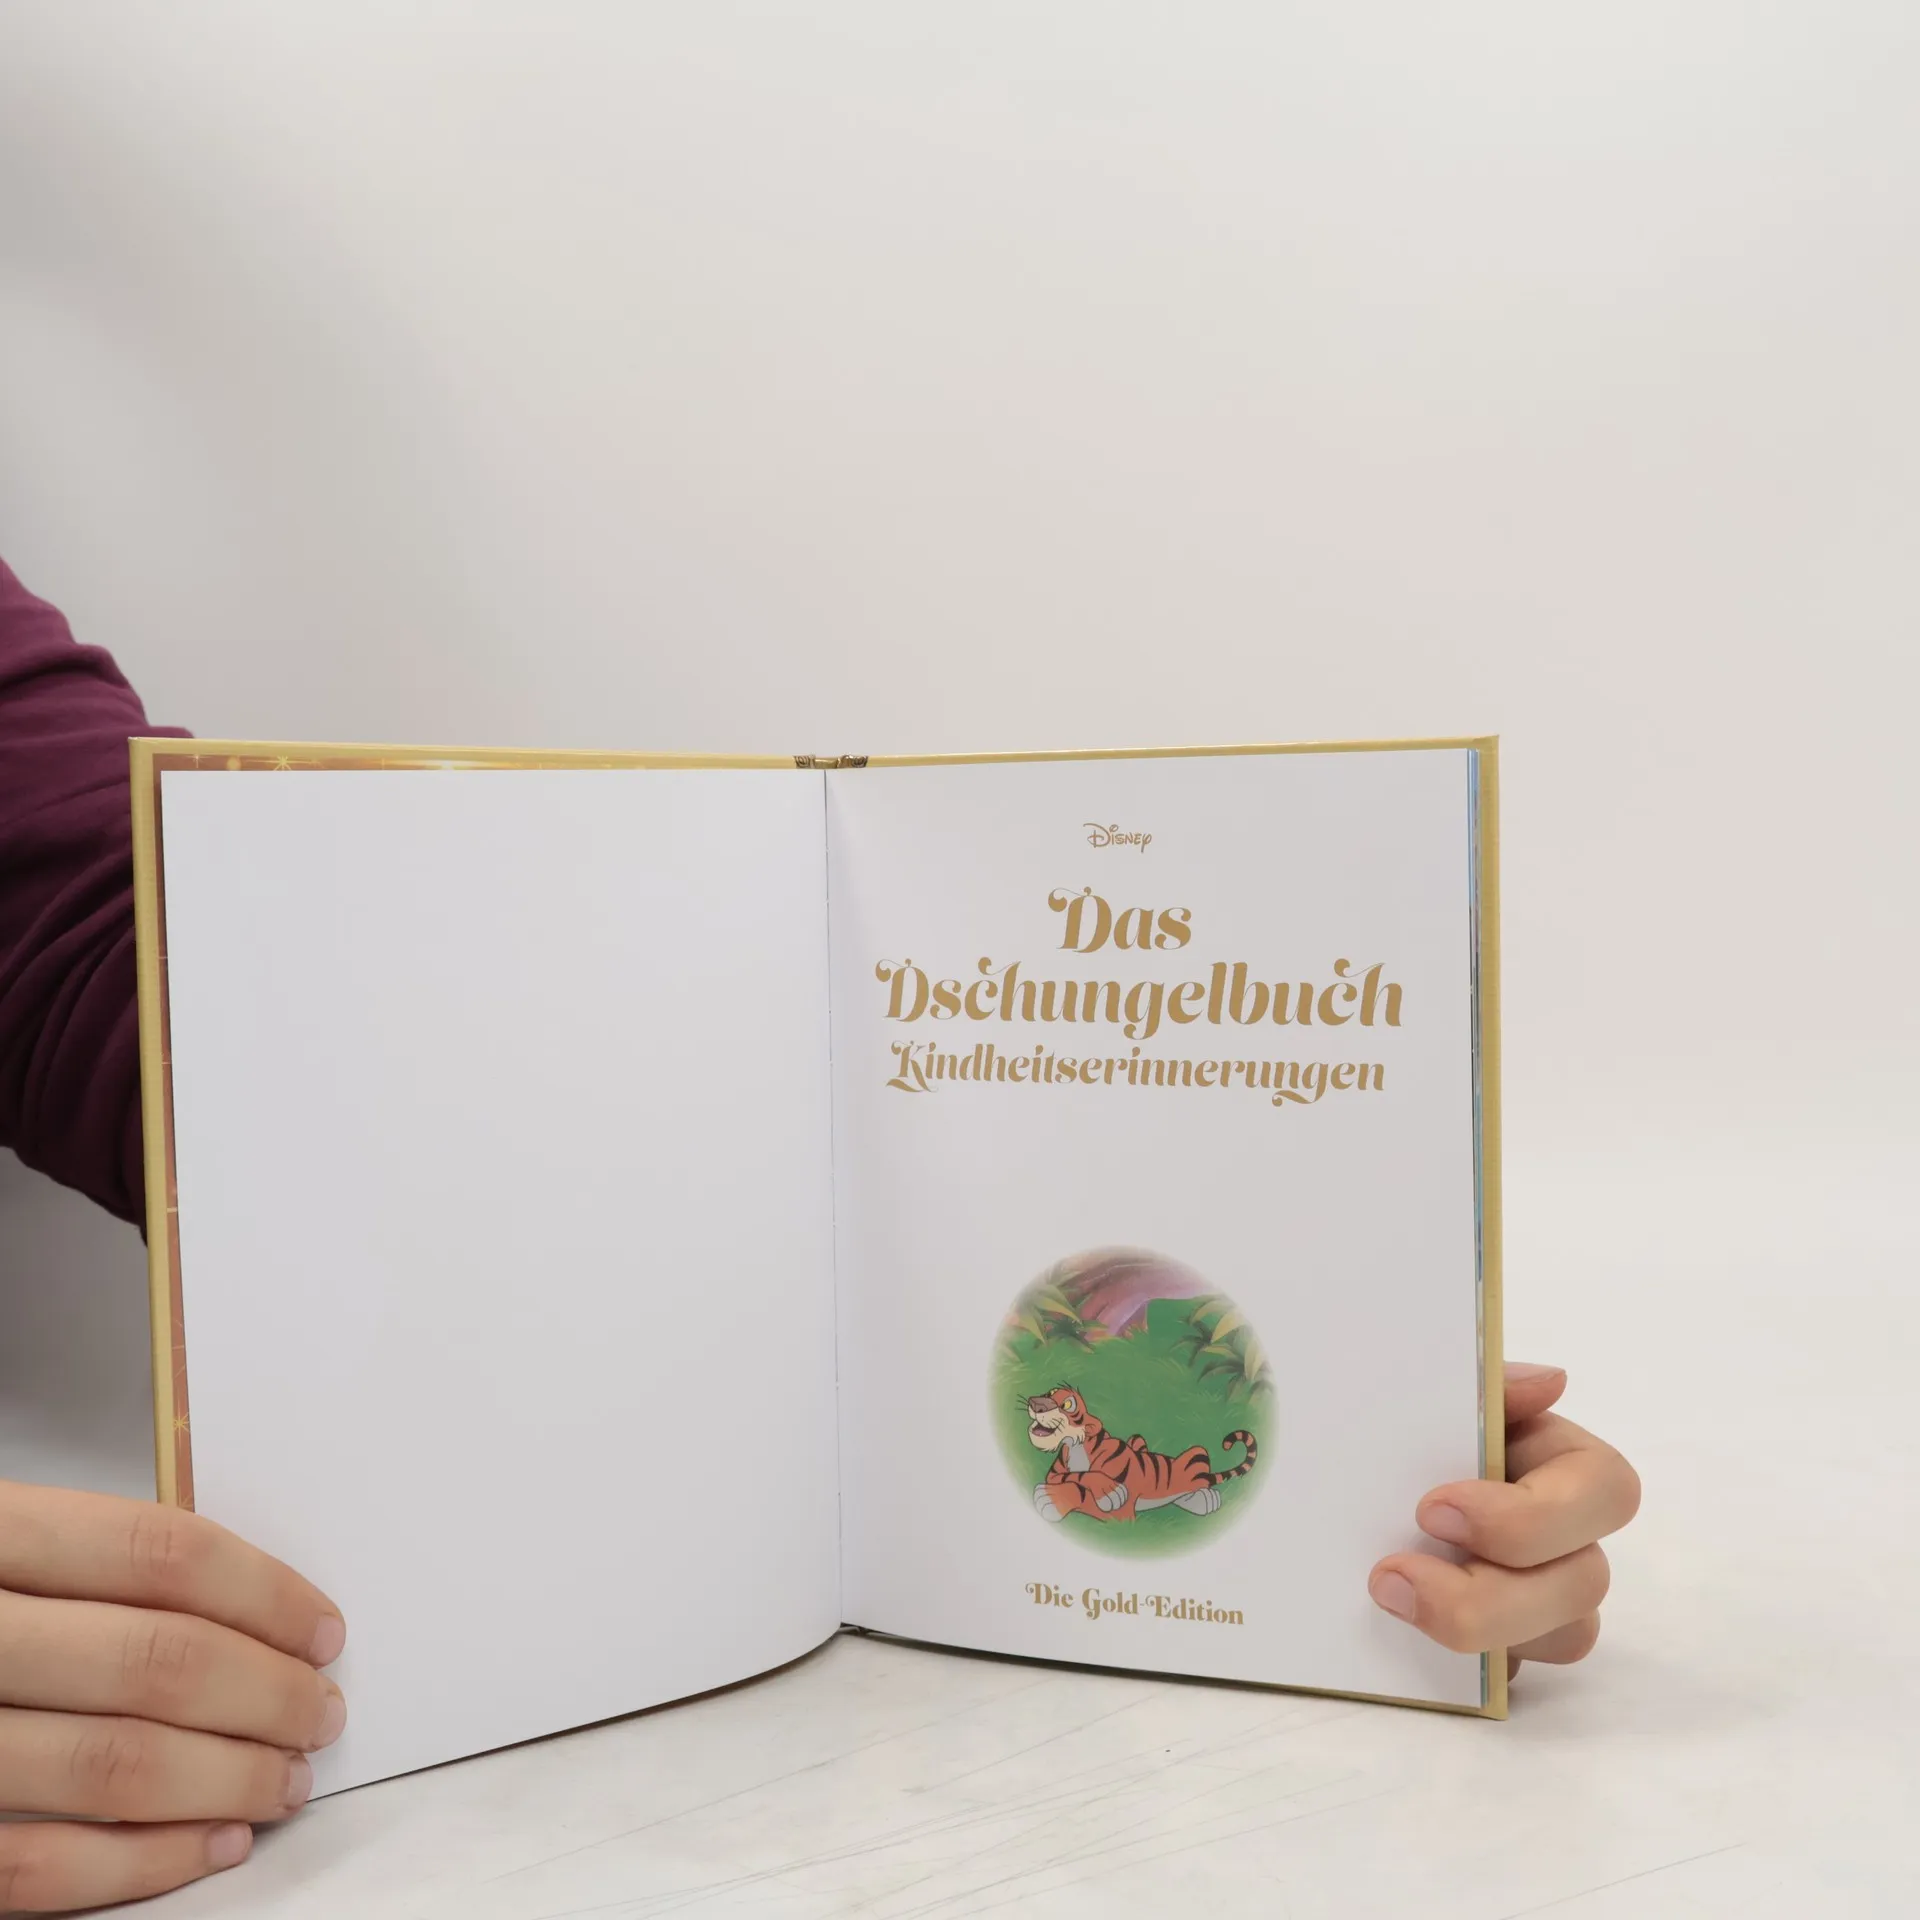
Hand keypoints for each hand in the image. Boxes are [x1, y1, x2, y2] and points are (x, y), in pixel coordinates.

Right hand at [0, 1480, 346, 1912]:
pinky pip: (38, 1869)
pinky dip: (142, 1862)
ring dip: (226, 1779)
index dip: (262, 1594)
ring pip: (113, 1766)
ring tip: (287, 1779)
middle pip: (156, 1663)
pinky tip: (213, 1843)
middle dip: (266, 1694)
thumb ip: (90, 1570)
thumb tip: (246, 1615)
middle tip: (321, 1712)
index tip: (322, 1628)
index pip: (160, 1556)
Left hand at [1367, 1363, 1639, 1677]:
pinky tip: (1398, 1637)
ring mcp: (1542, 1598)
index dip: (1531, 1513)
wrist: (1347, 1468)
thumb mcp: (1441, 1393)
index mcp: (1560, 1462)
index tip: (1434, 1508)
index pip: (1606, 1490)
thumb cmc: (1412, 1421)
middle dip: (1492, 1593)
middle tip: (1393, 1573)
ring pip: (1559, 1639)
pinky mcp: (1505, 1647)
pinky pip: (1505, 1677)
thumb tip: (1550, 1381)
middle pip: (1583, 1583)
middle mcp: (1567, 1535)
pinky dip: (1454, 1665)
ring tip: (1386, 1598)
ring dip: (1475, 1630)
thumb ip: (1488, 1388)